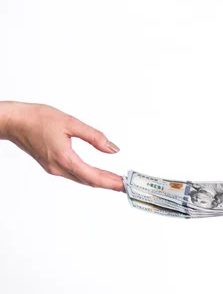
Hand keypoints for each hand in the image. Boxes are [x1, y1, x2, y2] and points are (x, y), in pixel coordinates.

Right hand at [0, 102, 123, 190]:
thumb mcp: (71, 123)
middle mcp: (58, 168)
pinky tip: (95, 174)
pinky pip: (74, 174)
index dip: (110, 182)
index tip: (124, 186)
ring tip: (115, 180)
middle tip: (126, 186)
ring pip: (81, 179)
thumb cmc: (39, 118)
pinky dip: (88, 176)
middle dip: (108, 184)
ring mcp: (53, 168)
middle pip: (88, 181)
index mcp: (64, 158)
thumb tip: (112, 148)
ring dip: (99, 181)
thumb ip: (94, 137)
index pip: (93, 176)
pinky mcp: (51, 164)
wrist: (15, 121)